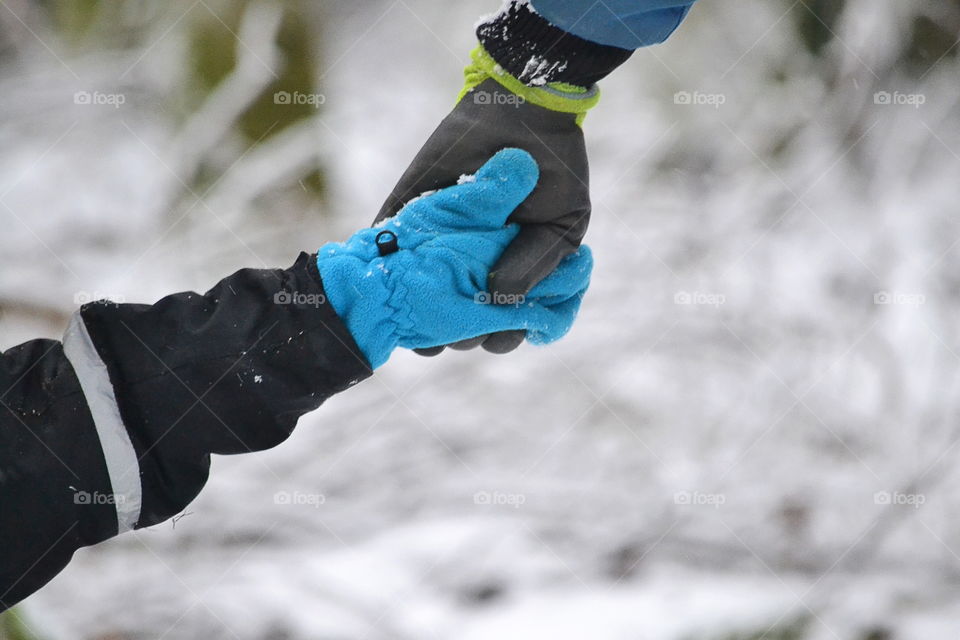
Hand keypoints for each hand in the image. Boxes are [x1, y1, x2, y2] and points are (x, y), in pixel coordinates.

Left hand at [374, 46, 597, 354]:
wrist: (522, 110)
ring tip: (415, 314)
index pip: (503, 328)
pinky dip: (383, 263)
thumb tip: (499, 299)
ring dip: (413, 313)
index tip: (492, 335)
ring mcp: (440, 245)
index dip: (497, 336)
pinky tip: (388, 276)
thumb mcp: (561, 226)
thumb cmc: (551, 173)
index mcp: (515, 277)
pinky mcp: (410, 216)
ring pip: (417, 297)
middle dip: (454, 332)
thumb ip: (535, 266)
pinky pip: (388, 245)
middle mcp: (474, 268)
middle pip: (458, 323)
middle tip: (451, 328)